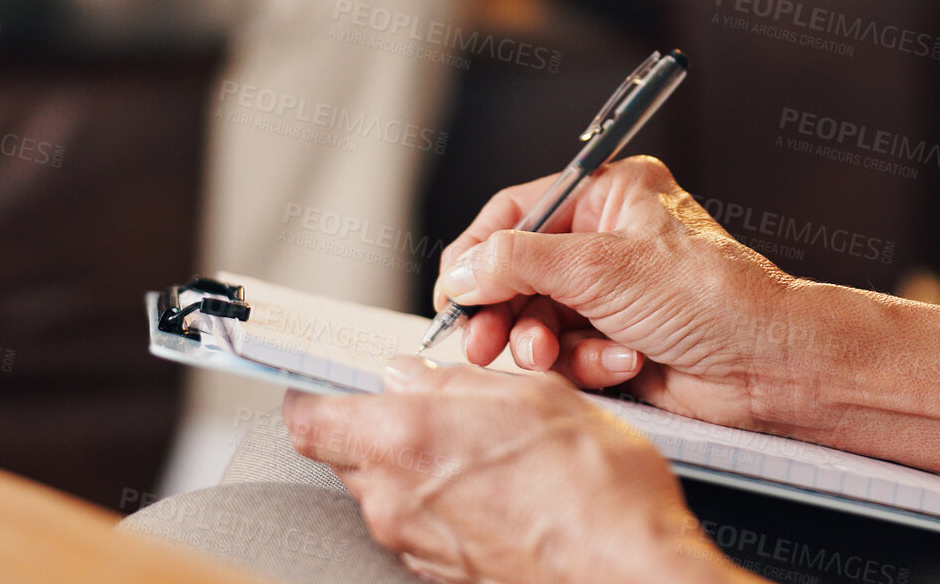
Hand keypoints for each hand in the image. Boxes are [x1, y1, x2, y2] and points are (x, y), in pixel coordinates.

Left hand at [284, 359, 746, 583]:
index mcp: (403, 439)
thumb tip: (414, 375)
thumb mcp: (529, 394)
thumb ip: (453, 380)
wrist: (629, 568)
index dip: (314, 394)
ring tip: (478, 449)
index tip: (327, 382)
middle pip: (346, 456)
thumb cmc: (593, 485)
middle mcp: (395, 498)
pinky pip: (419, 527)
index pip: (309, 419)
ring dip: (414, 467)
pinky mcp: (442, 573)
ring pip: (384, 492)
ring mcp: (416, 544)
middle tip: (428, 408)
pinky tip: (494, 489)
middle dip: (377, 428)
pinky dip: (440, 503)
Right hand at [436, 155, 939, 494]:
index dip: (477, 252)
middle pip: (519, 271)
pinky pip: (569, 352)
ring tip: (555, 355)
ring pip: (538, 318)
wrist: (770, 368)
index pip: (517, 212)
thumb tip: (461, 270)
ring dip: (545, 342)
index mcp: (611, 194)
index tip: (450, 291)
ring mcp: (613, 293)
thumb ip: (518, 262)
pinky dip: (587, 362)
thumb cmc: (713, 299)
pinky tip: (623, 363)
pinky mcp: (617, 341)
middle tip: (480, 343)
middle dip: (504, 310)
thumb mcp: (602, 266)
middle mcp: (610, 239)